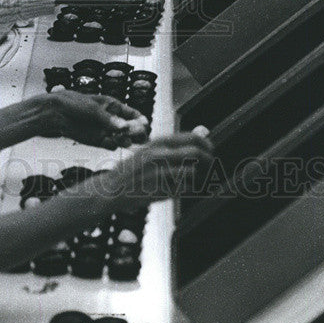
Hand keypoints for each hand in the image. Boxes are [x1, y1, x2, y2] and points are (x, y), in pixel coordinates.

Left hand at [39, 92, 149, 148]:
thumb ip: (108, 119)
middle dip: (138, 133)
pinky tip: (113, 142)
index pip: (133, 114)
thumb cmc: (76, 104)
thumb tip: (124, 127)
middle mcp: (113, 120)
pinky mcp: (99, 141)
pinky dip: (114, 144)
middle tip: (142, 137)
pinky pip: (112, 145)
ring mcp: (107, 131)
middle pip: (131, 128)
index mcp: (114, 106)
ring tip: (127, 140)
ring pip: (123, 138)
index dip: (140, 120)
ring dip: (127, 140)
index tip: (145, 125)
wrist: (58, 113)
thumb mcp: (93, 109)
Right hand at [97, 133, 214, 209]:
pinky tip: (184, 189)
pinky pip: (184, 188)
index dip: (206, 143)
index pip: (191, 137)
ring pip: (192, 171)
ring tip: (200, 179)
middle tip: (211, 165)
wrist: (113, 188)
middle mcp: (160, 154)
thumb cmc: (134, 169)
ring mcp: (160, 172)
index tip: (210, 150)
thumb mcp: (151, 150)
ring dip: (200, 176)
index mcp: (159, 142)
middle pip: (195, 152)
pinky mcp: (160, 189)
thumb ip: (175, 145)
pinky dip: (189, 189)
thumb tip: (202, 133)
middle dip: (208, 159)